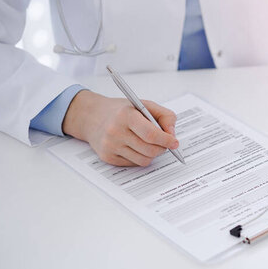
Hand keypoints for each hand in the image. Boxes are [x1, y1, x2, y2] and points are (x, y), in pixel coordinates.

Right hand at [63, 90, 178, 166]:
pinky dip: (140, 157)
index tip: (175, 142)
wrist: (92, 116)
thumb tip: (172, 134)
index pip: (151, 134)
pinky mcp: (107, 157)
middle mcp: (115, 131)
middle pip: (150, 150)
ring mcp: (110, 146)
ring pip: (144, 160)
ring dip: (152, 154)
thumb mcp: (144, 105)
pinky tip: (135, 146)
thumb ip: (165, 116)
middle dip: (162, 148)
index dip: (166, 140)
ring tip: (149, 143)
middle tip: (165, 143)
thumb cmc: (122, 111)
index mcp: (126, 116)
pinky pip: (134, 164)